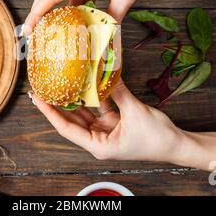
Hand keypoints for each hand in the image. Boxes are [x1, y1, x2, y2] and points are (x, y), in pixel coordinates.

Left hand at [29, 80, 186, 162]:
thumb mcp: (134, 112)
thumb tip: (106, 70)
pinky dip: (96, 96)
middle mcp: (98, 139)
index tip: (38, 99)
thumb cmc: (156, 138)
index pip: (67, 128)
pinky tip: (88, 82)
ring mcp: (106, 131)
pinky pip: (100, 107)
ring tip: (61, 82)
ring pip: (85, 112)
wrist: (177, 145)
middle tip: (43, 88)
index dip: (51, 113)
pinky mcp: (115, 123)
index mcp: (99, 145)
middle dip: (58, 104)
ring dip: (76, 99)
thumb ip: (118, 91)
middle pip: (72, 120)